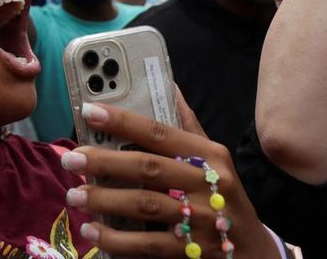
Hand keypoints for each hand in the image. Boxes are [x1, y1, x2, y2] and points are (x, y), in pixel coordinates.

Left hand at [67, 99, 278, 258]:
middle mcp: (208, 184)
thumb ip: (188, 126)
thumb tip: (168, 85)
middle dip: (104, 161)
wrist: (255, 253)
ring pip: (146, 204)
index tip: (89, 111)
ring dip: (105, 200)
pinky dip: (117, 238)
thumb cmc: (225, 199)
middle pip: (148, 167)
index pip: (160, 132)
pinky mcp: (195, 252)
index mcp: (210, 156)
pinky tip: (93, 231)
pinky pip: (149, 244)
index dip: (123, 120)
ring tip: (75, 196)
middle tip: (71, 159)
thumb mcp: (216, 162)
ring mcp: (203, 220)